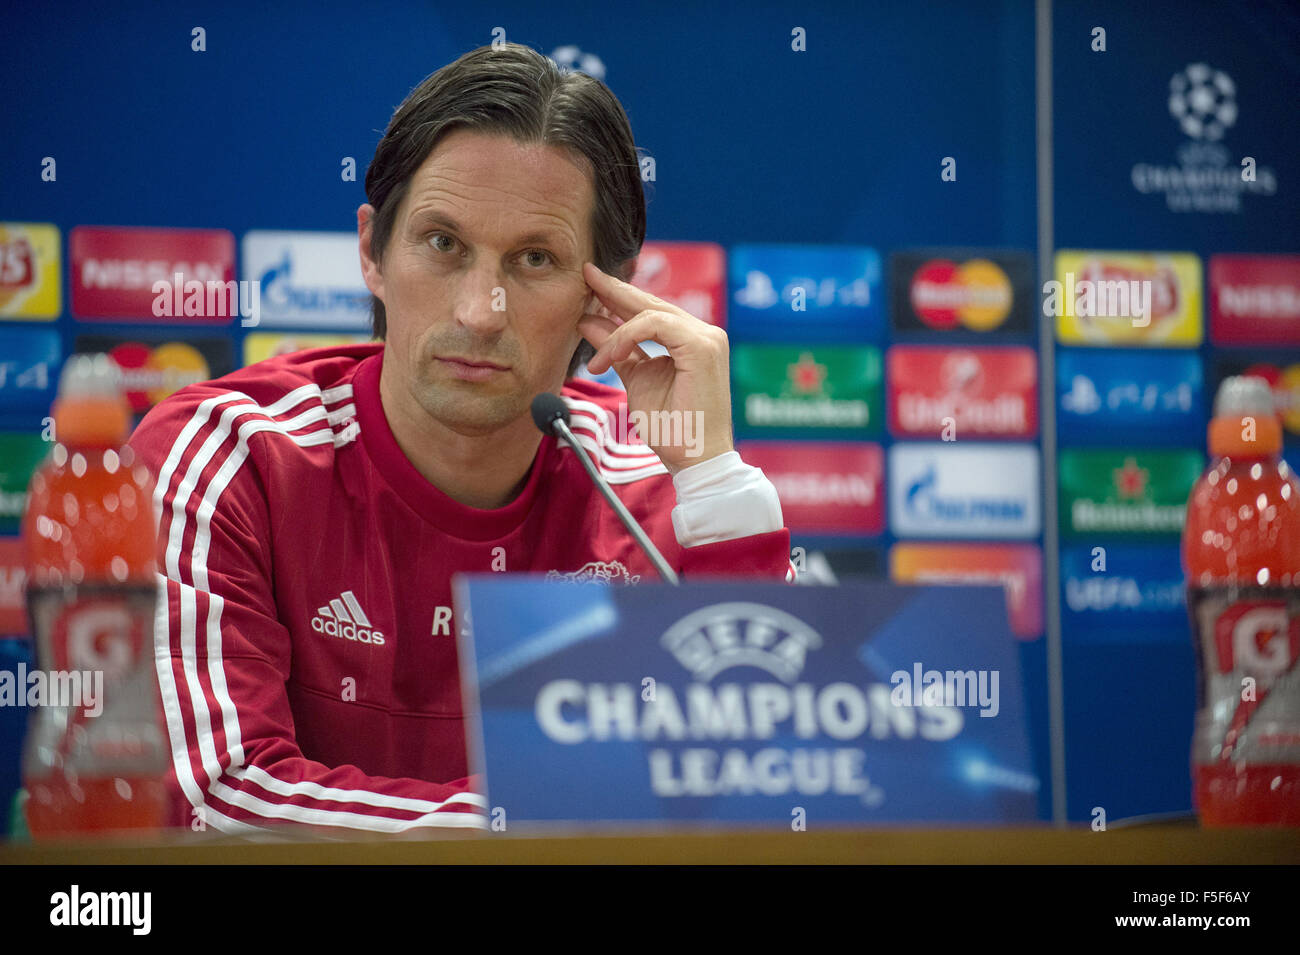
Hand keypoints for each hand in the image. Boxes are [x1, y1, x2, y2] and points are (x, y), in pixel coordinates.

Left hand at [577, 261, 733, 473]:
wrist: (694, 459)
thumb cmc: (672, 429)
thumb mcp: (636, 380)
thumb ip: (618, 349)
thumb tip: (589, 321)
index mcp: (691, 341)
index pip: (650, 311)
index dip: (619, 296)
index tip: (590, 285)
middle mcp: (703, 333)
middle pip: (651, 303)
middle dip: (614, 290)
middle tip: (586, 274)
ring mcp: (707, 338)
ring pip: (651, 311)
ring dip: (613, 326)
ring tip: (586, 334)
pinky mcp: (702, 346)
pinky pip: (655, 325)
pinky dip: (625, 336)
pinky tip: (606, 356)